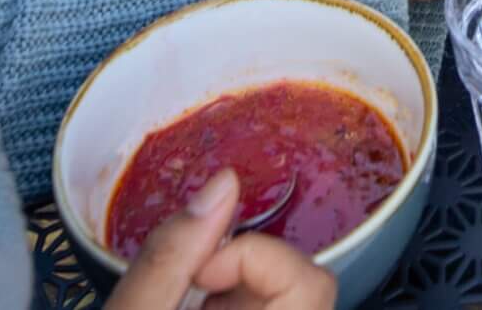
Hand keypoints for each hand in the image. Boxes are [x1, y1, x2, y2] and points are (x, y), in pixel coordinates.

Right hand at [106, 168, 335, 308]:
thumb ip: (171, 257)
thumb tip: (224, 184)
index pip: (310, 284)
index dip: (254, 260)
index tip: (199, 271)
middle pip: (302, 288)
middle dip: (242, 274)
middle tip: (186, 291)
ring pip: (282, 301)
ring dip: (235, 291)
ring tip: (185, 307)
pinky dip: (229, 308)